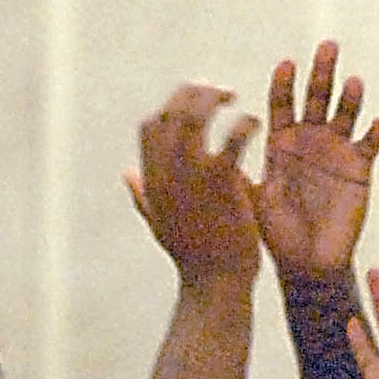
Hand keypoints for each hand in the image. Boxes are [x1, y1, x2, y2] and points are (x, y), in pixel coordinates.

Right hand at [125, 82, 260, 289]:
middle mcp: (166, 172)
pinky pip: (231, 136)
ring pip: (194, 116)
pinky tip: (252, 122)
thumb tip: (126, 173)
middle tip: (219, 92)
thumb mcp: (160, 225)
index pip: (151, 126)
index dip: (171, 108)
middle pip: (171, 112)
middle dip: (193, 92)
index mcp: (152, 180)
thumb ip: (142, 196)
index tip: (193, 105)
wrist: (216, 286)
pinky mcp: (221, 181)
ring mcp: (191, 175)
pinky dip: (242, 123)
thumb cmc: (195, 260)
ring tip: (233, 98)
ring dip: (213, 98)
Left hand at [252, 41, 378, 279]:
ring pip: (345, 114)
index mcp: (281, 143)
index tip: (286, 65)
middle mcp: (309, 140)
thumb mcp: (252, 200)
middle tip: (328, 46)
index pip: (282, 104)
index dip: (284, 84)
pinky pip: (370, 145)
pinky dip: (376, 133)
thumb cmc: (277, 233)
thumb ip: (236, 174)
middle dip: (321, 72)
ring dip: (350, 98)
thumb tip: (211, 154)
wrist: (308, 263)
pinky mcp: (360, 168)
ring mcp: (336, 151)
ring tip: (353, 83)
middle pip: (316, 97)